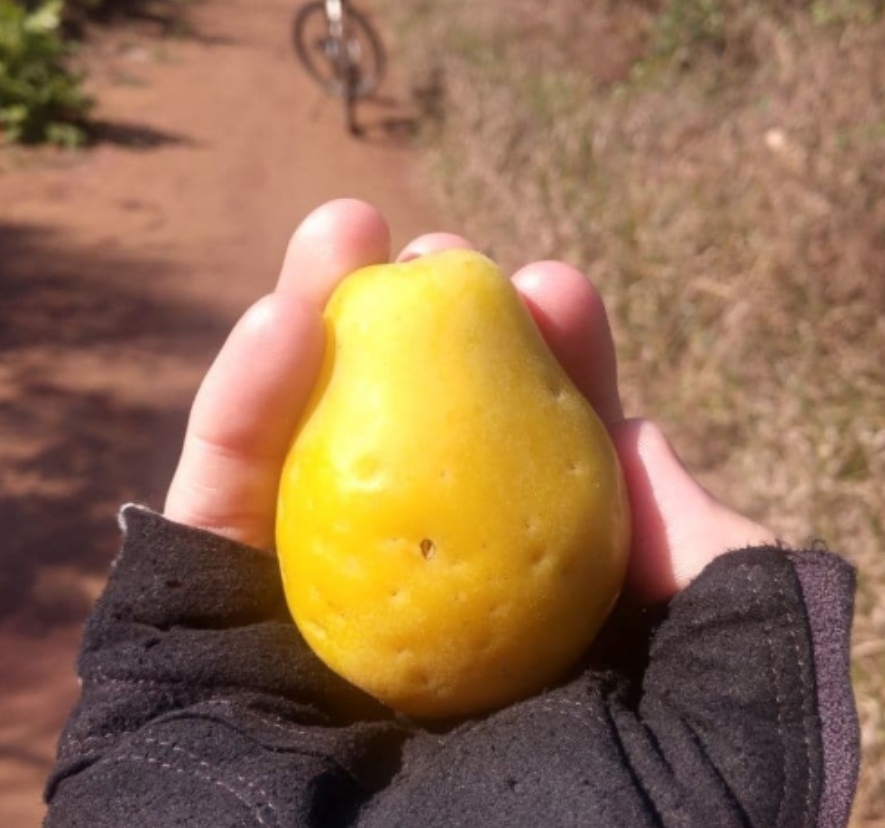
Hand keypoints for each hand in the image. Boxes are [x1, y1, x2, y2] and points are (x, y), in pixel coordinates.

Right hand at [164, 199, 773, 604]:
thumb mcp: (728, 708)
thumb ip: (720, 570)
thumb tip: (640, 437)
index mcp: (526, 638)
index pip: (537, 483)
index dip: (553, 374)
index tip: (560, 285)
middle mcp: (415, 624)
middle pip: (412, 450)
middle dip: (429, 335)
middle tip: (443, 251)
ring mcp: (304, 628)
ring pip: (300, 457)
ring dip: (317, 330)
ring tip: (344, 227)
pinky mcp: (207, 636)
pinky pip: (210, 510)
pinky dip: (237, 408)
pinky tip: (277, 320)